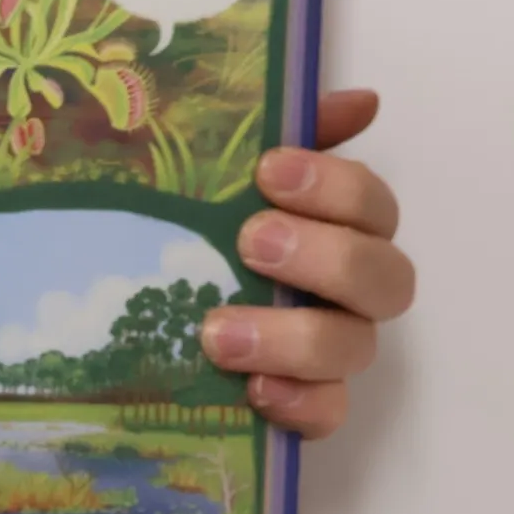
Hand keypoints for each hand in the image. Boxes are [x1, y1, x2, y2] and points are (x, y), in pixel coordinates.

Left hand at [199, 90, 414, 439]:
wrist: (127, 323)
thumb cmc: (190, 234)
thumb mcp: (216, 174)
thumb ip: (282, 131)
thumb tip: (362, 100)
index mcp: (337, 230)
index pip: (372, 204)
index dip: (335, 185)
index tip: (269, 170)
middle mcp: (346, 292)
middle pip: (386, 278)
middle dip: (325, 257)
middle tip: (251, 241)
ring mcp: (329, 352)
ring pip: (353, 347)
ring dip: (291, 336)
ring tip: (217, 331)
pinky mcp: (303, 406)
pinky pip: (327, 414)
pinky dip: (299, 404)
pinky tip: (253, 391)